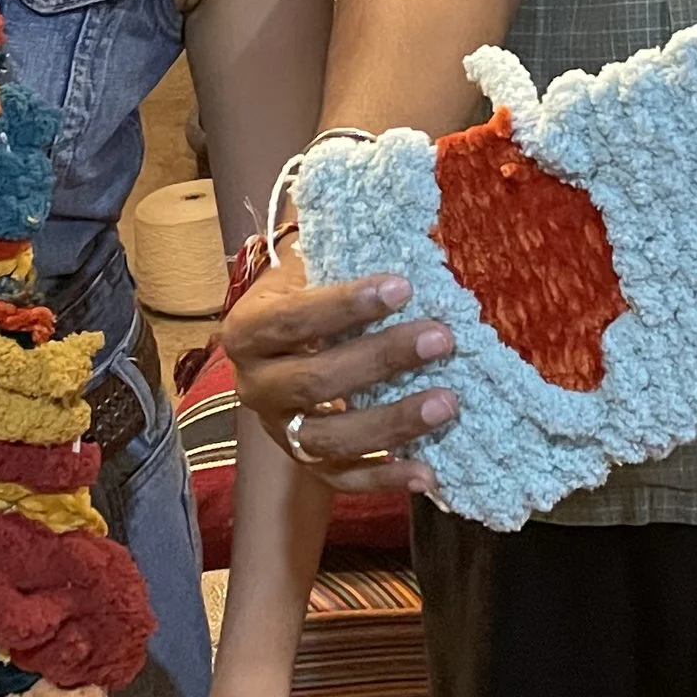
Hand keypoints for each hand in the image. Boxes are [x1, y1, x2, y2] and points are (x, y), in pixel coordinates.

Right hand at [222, 239, 456, 491]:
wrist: (285, 339)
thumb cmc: (310, 291)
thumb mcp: (314, 264)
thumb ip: (347, 247)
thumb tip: (414, 214)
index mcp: (247, 330)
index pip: (292, 319)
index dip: (345, 305)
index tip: (403, 286)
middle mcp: (254, 386)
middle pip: (314, 381)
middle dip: (382, 359)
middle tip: (442, 338)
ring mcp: (279, 431)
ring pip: (328, 439)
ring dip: (392, 422)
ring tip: (448, 402)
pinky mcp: (305, 465)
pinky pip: (342, 481)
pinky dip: (385, 480)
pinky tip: (429, 473)